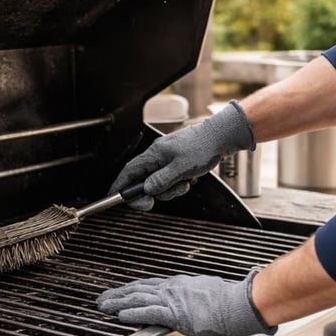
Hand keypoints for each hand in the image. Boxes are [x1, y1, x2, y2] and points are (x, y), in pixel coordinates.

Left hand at [96, 271, 273, 335]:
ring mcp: (173, 300)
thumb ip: (198, 299)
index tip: (122, 291)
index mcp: (181, 286)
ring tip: (104, 305)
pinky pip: (149, 312)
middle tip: (104, 298)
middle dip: (120, 294)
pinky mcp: (176, 313)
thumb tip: (198, 304)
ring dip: (119, 302)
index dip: (134, 289)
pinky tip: (120, 314)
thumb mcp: (210, 295)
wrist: (241, 303)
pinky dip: (132, 312)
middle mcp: (174, 289)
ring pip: (139, 298)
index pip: (152, 286)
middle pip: (140, 289)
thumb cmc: (232, 302)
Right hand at [111, 100, 255, 209]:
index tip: (114, 197)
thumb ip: (161, 180)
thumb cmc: (203, 147)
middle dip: (154, 192)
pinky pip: (170, 179)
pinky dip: (178, 184)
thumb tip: (147, 189)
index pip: (129, 171)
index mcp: (154, 154)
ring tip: (185, 183)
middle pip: (144, 181)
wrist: (221, 137)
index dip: (120, 185)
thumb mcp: (181, 168)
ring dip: (171, 189)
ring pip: (159, 183)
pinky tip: (189, 178)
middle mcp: (157, 156)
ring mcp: (167, 159)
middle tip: (161, 198)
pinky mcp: (177, 162)